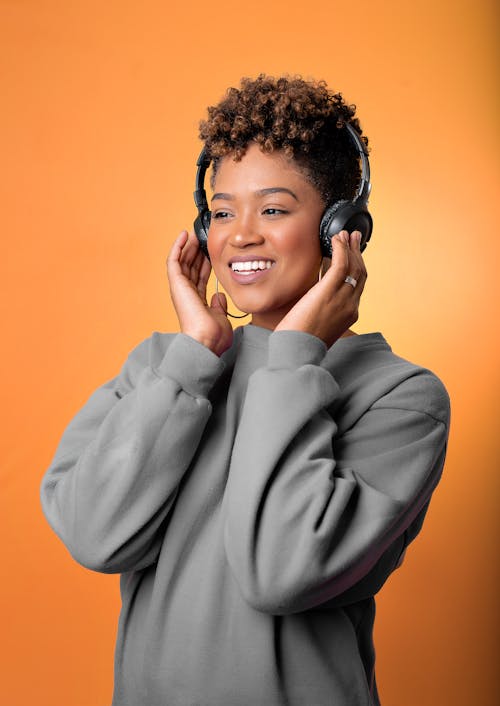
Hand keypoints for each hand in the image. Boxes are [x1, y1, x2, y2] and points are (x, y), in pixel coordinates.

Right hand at [166, 230, 233, 356]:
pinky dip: (178, 247)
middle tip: (203, 237)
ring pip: (182, 261)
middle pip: (190, 267)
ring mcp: (180, 288)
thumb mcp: (221, 317)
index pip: (199, 277)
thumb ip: (218, 305)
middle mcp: (187, 294)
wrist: (207, 341)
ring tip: (194, 233)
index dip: (204, 263)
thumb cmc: (214, 336)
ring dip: (188, 246)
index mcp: (197, 301)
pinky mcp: (176, 284)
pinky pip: (174, 260)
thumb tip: (219, 295)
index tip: (211, 252)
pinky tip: (184, 235)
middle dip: (196, 251)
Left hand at [275, 230, 366, 347]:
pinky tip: (336, 240)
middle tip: (353, 238)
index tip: (351, 254)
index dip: (356, 267)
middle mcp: (350, 305)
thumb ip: (322, 310)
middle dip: (357, 253)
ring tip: (344, 235)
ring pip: (353, 266)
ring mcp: (342, 298)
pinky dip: (341, 249)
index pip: (356, 285)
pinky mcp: (329, 290)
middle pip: (360, 273)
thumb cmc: (300, 342)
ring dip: (349, 247)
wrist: (297, 351)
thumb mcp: (317, 325)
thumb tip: (315, 299)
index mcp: (349, 314)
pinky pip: (341, 263)